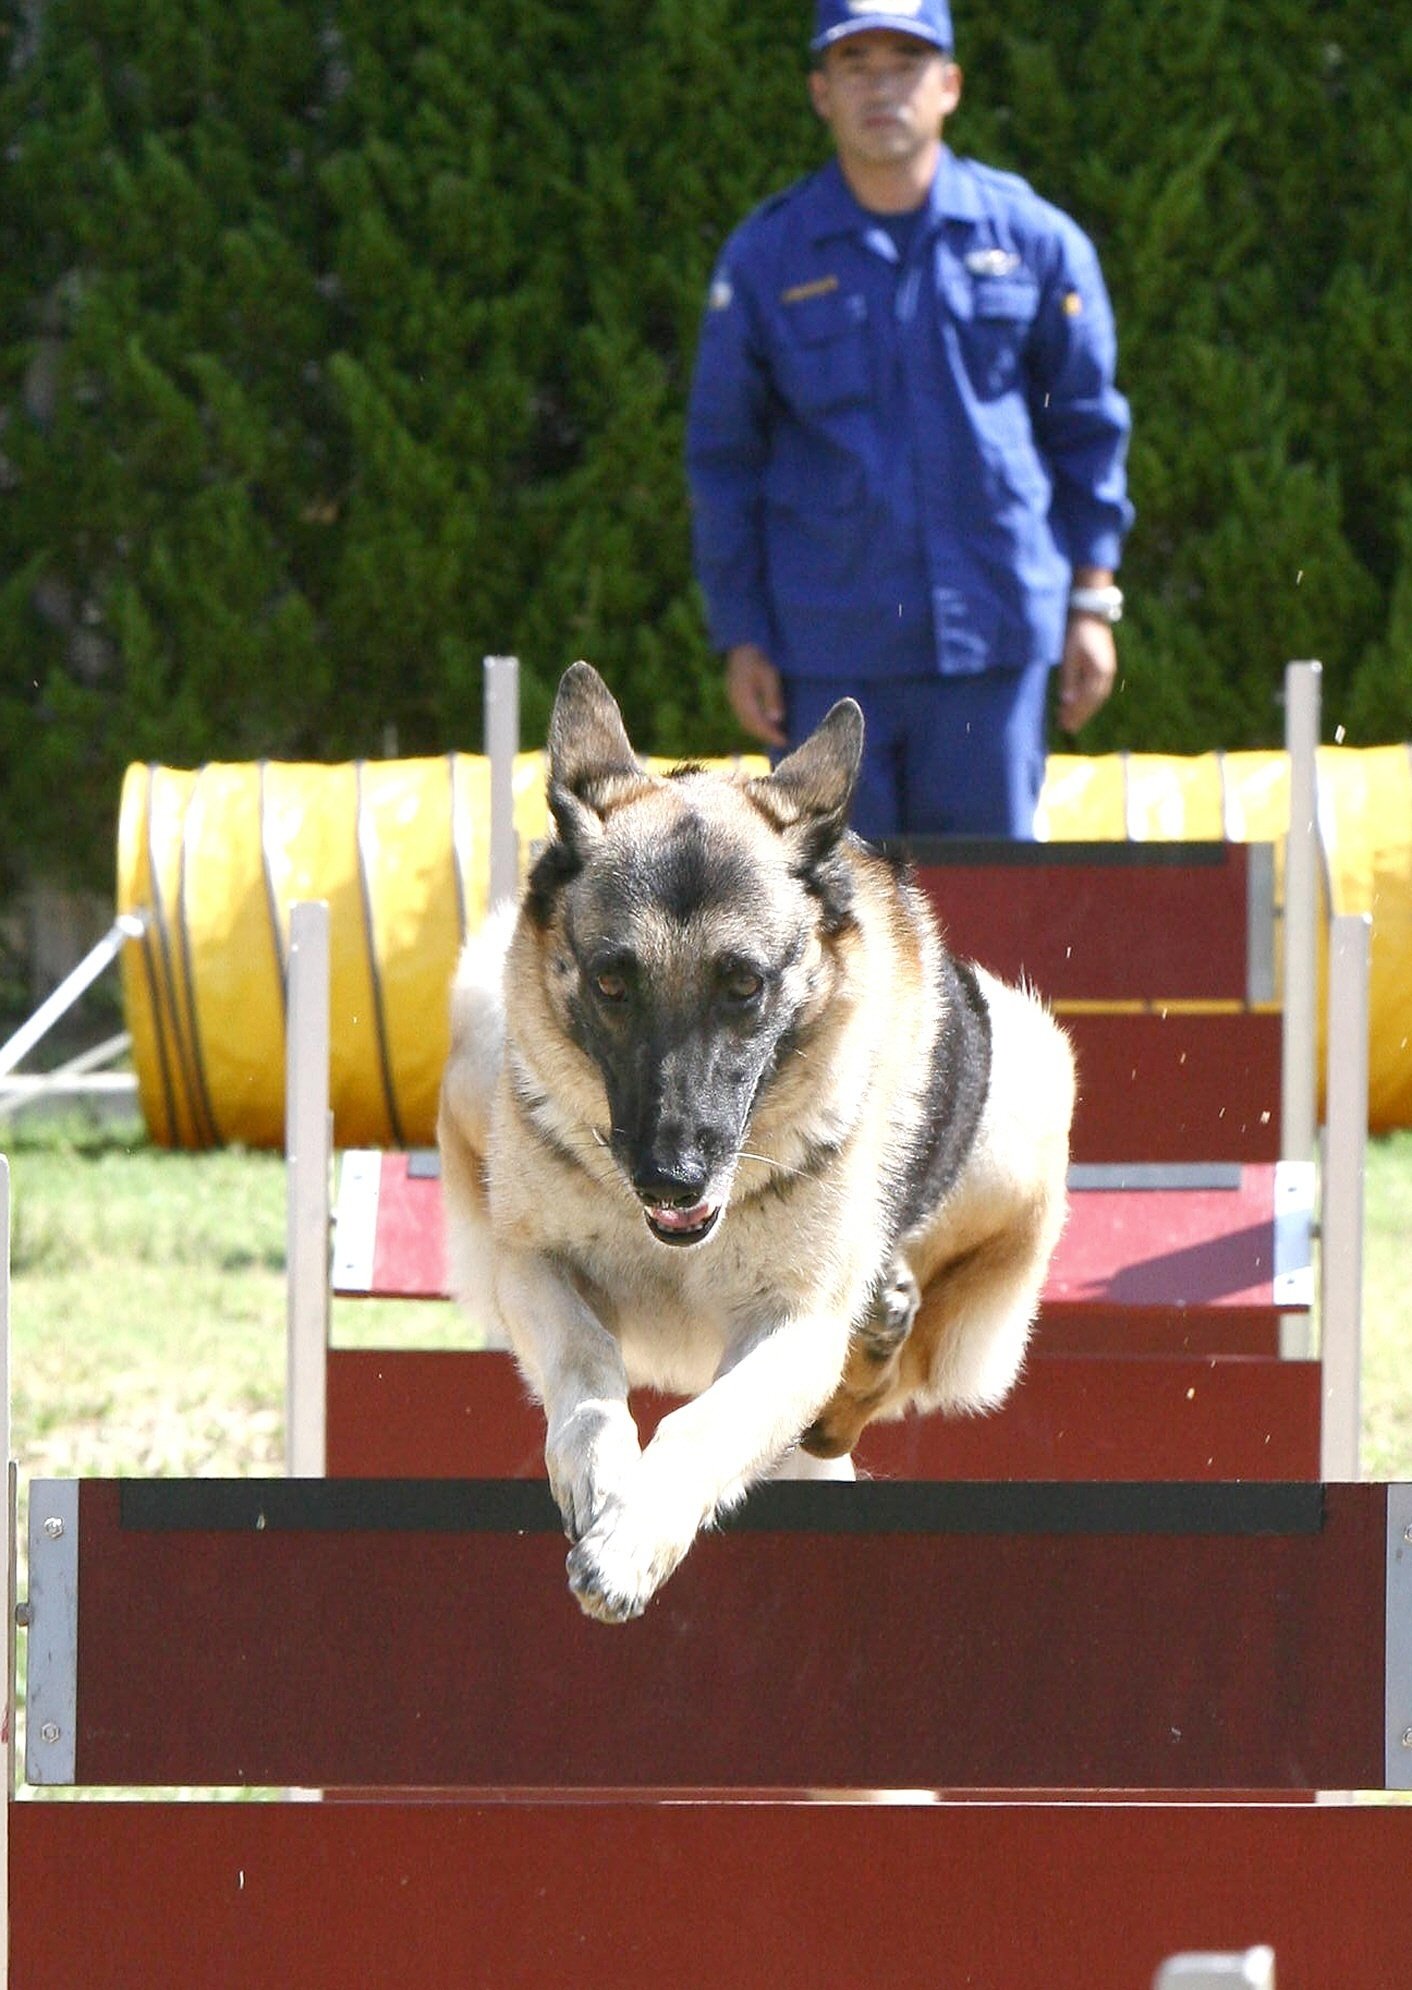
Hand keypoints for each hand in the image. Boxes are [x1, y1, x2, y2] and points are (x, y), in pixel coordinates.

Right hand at [725, 643, 787, 747]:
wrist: (743, 645)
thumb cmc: (759, 658)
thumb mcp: (770, 676)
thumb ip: (772, 698)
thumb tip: (776, 720)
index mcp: (743, 698)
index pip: (758, 723)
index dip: (771, 735)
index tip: (785, 742)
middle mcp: (735, 701)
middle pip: (750, 726)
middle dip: (766, 736)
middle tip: (782, 742)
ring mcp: (732, 699)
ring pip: (745, 722)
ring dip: (759, 731)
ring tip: (775, 735)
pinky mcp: (733, 696)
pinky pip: (743, 716)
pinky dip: (754, 723)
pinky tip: (764, 723)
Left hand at [1057, 616, 1116, 733]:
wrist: (1090, 612)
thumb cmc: (1076, 632)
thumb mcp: (1069, 656)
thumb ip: (1069, 679)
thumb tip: (1067, 702)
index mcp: (1099, 672)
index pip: (1087, 700)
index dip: (1076, 714)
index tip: (1065, 725)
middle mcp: (1107, 673)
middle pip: (1094, 701)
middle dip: (1081, 715)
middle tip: (1068, 728)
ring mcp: (1108, 669)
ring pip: (1097, 696)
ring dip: (1085, 709)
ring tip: (1072, 720)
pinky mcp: (1105, 665)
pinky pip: (1097, 689)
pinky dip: (1088, 699)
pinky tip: (1079, 703)